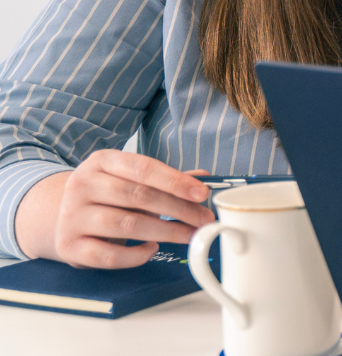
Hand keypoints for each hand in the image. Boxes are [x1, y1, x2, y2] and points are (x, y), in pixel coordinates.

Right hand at [25, 151, 212, 267]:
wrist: (60, 216)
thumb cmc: (108, 196)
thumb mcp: (130, 180)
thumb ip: (166, 180)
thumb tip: (204, 178)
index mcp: (101, 162)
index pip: (142, 168)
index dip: (175, 181)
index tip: (202, 193)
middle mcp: (81, 185)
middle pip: (138, 196)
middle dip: (178, 209)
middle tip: (204, 219)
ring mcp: (71, 216)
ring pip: (126, 224)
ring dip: (165, 231)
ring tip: (188, 235)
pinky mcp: (69, 246)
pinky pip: (109, 255)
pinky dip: (136, 255)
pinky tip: (152, 248)